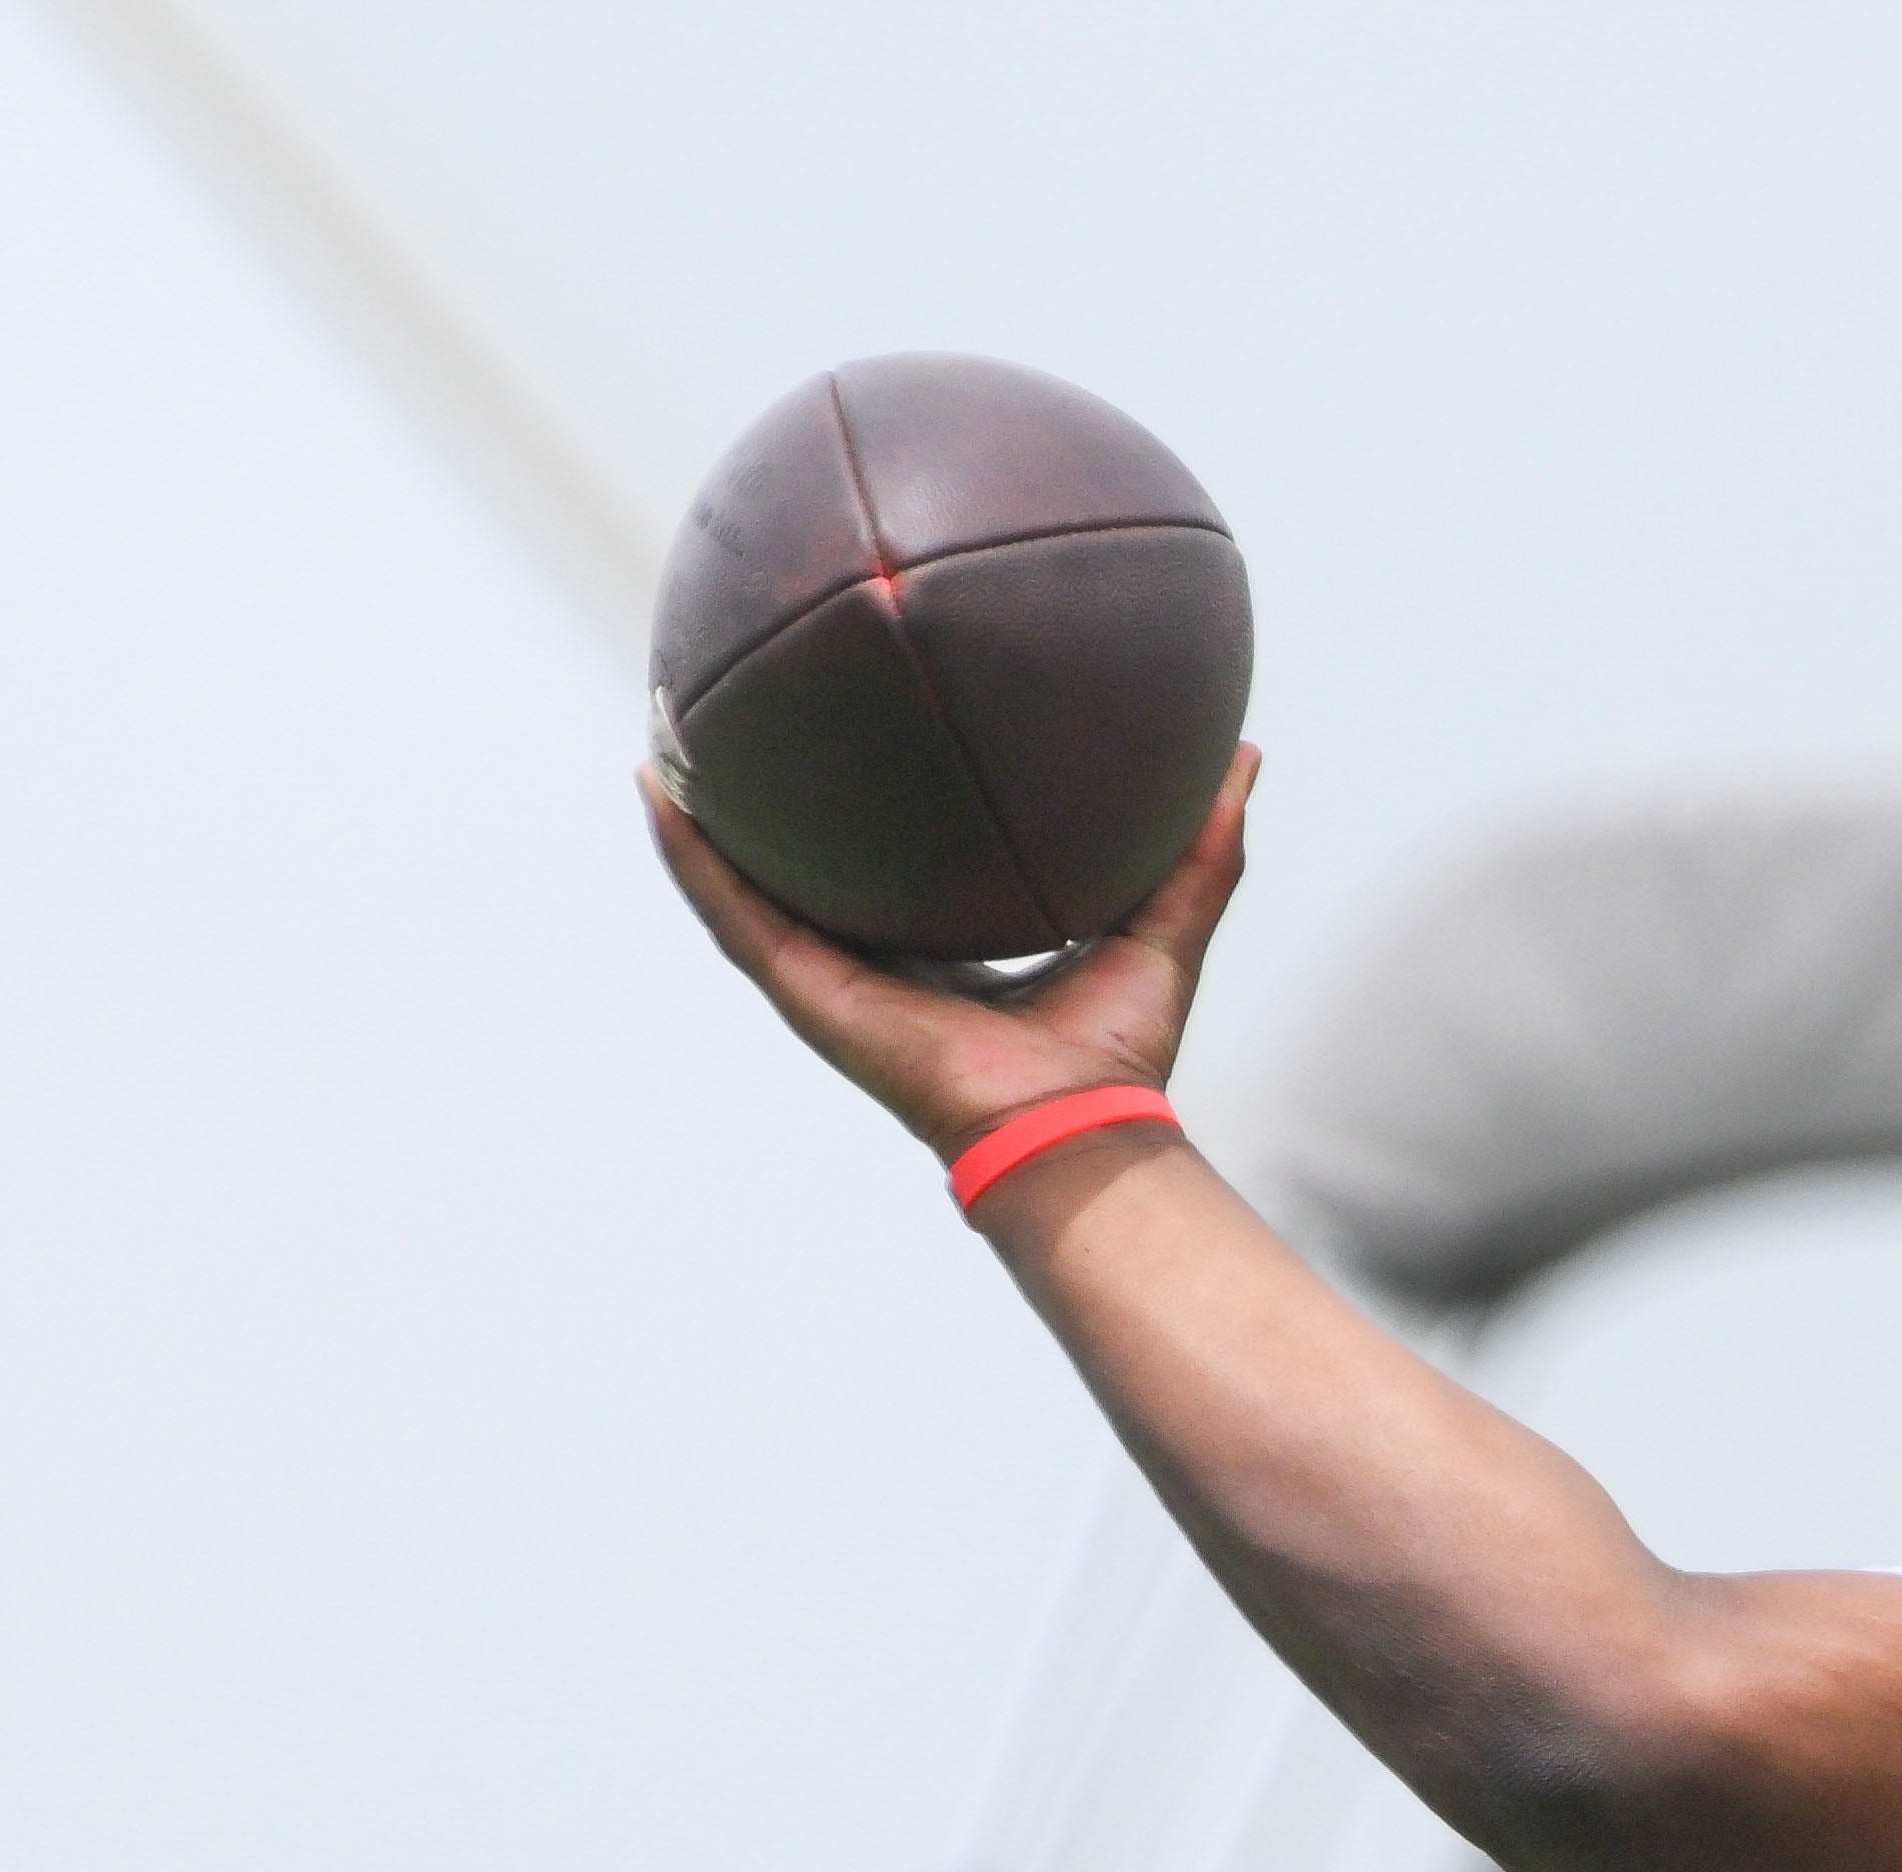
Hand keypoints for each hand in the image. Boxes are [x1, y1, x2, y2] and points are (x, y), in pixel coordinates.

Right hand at [642, 745, 1257, 1160]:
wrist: (1074, 1129)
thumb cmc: (1120, 1056)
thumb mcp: (1164, 925)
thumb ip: (1202, 847)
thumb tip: (1246, 756)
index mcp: (945, 949)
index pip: (891, 864)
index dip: (868, 802)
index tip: (850, 729)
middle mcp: (877, 962)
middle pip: (801, 868)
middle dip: (763, 798)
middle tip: (733, 712)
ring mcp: (831, 980)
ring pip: (742, 885)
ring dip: (696, 815)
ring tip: (660, 733)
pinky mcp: (806, 994)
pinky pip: (732, 914)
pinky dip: (691, 856)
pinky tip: (656, 788)